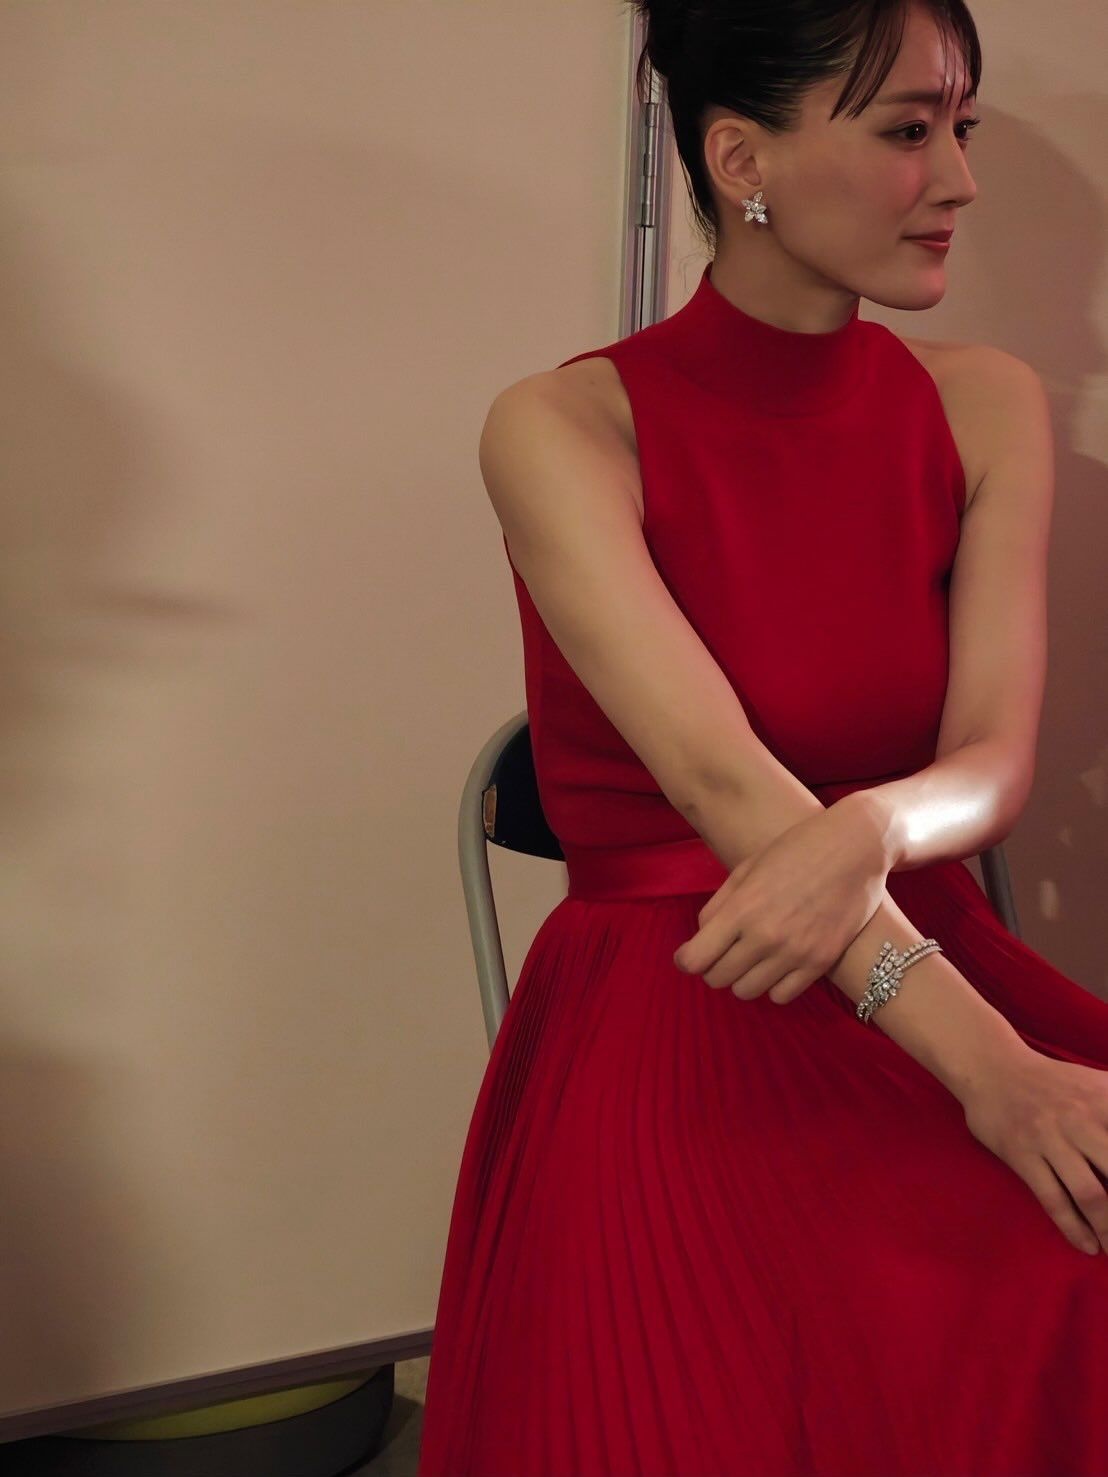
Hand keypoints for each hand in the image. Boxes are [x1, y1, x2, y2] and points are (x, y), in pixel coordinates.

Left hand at [672, 794, 889, 1004]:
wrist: (855, 846)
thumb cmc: (796, 849)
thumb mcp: (747, 869)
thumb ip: (720, 905)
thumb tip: (702, 937)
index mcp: (742, 908)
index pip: (695, 959)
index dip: (686, 960)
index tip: (689, 956)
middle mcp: (766, 936)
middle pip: (718, 979)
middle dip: (713, 968)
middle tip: (723, 954)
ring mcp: (795, 952)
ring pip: (747, 992)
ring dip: (742, 978)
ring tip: (751, 959)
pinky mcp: (821, 962)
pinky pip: (782, 996)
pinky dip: (773, 985)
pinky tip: (777, 966)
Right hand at [959, 1046, 1107, 1255]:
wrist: (992, 1067)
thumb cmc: (1055, 1082)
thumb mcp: (1101, 1084)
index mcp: (1106, 1101)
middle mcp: (1083, 1121)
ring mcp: (1050, 1139)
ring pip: (1091, 1195)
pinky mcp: (1023, 1155)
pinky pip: (1053, 1199)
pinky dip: (1073, 1227)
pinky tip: (1088, 1246)